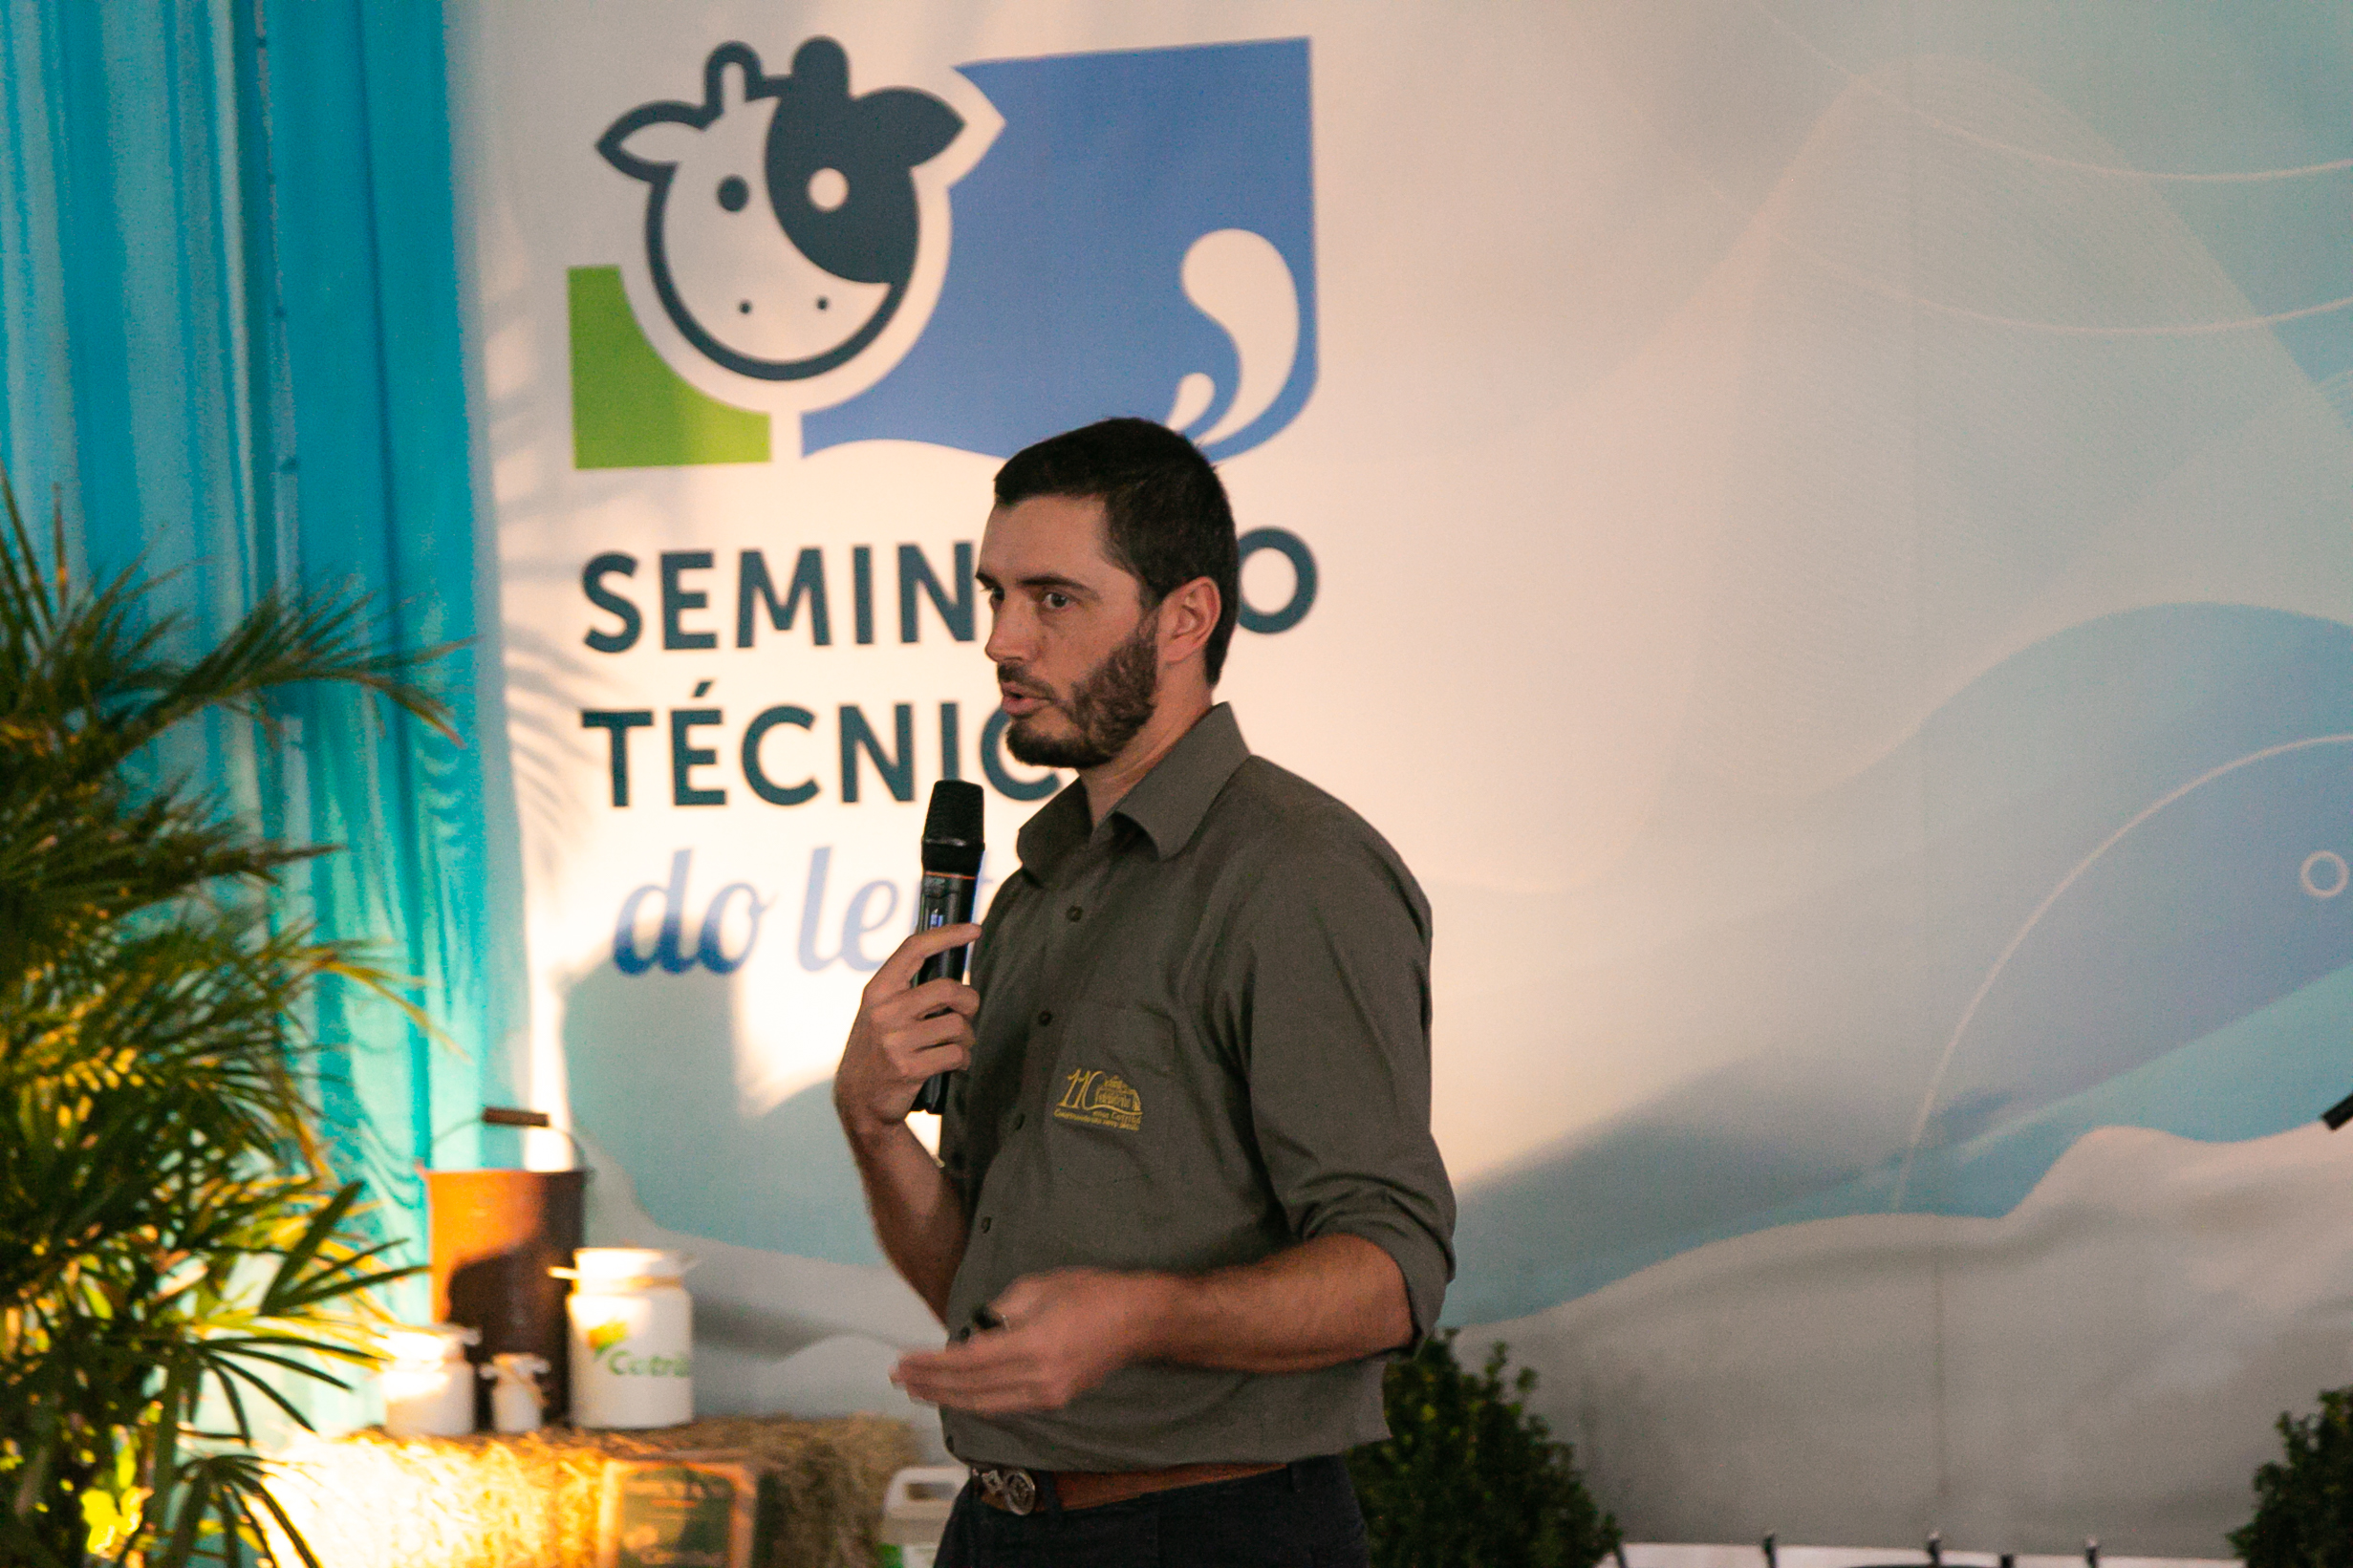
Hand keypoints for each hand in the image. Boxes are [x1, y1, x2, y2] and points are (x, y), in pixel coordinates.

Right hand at [833, 923, 983, 1138]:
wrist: (858, 1100)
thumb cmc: (876, 1050)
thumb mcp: (879, 1013)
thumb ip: (906, 990)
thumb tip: (948, 963)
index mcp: (878, 991)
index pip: (914, 949)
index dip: (948, 934)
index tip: (974, 929)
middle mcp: (884, 1011)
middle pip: (948, 989)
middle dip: (969, 1001)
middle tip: (967, 1012)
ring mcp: (895, 1040)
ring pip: (957, 1025)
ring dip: (966, 1037)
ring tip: (955, 1045)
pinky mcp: (909, 1068)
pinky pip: (956, 1054)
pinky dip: (962, 1060)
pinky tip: (953, 1064)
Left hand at [890, 1268, 1177, 1413]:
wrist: (1138, 1320)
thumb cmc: (1092, 1293)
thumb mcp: (1040, 1286)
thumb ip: (1000, 1309)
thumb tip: (972, 1331)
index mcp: (1033, 1346)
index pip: (968, 1363)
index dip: (932, 1365)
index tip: (904, 1361)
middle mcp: (1038, 1380)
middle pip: (971, 1391)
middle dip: (931, 1385)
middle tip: (900, 1378)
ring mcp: (1048, 1396)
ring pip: (985, 1405)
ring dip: (948, 1398)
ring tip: (918, 1389)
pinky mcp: (1054, 1400)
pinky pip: (1004, 1406)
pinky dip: (975, 1400)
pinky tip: (957, 1393)